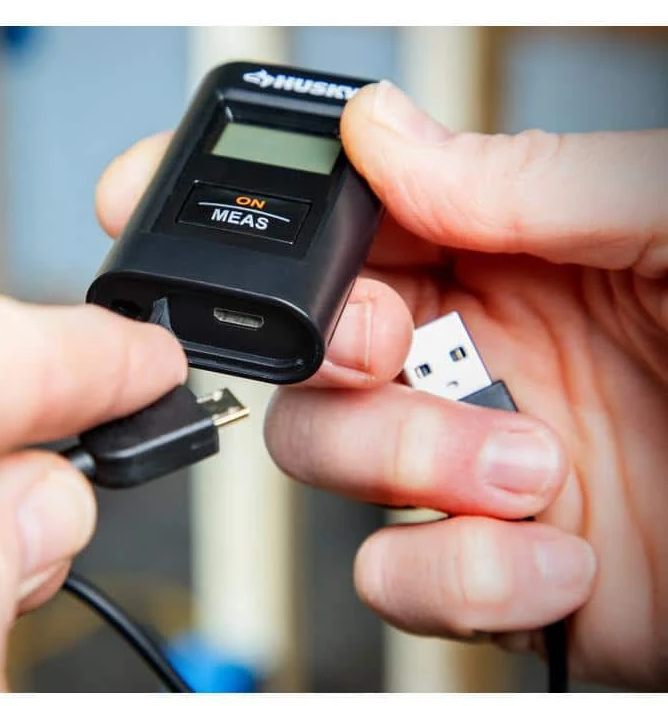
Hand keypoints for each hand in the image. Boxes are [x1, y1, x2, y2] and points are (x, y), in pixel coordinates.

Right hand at [96, 91, 667, 689]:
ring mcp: (471, 462)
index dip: (246, 210)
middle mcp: (473, 352)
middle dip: (327, 357)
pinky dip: (456, 577)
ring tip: (533, 464)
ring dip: (407, 464)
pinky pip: (398, 576)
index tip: (151, 198)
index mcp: (506, 250)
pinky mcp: (492, 569)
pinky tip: (555, 556)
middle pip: (304, 352)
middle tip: (395, 344)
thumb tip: (379, 128)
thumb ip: (526, 178)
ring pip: (327, 461)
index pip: (339, 222)